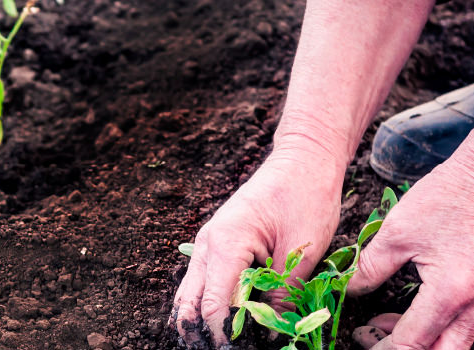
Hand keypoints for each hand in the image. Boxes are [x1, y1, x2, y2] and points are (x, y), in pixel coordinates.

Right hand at [170, 144, 345, 348]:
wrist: (303, 159)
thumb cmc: (306, 197)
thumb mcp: (301, 252)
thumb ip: (282, 295)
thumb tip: (271, 331)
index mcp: (226, 244)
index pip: (214, 305)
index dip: (224, 336)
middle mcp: (208, 243)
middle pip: (190, 301)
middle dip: (201, 331)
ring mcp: (210, 241)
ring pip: (192, 290)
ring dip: (201, 318)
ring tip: (219, 341)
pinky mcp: (219, 242)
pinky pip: (205, 278)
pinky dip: (209, 300)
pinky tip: (225, 317)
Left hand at [348, 147, 473, 349]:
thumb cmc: (446, 199)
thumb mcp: (398, 232)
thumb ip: (371, 268)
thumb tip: (348, 290)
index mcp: (451, 292)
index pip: (413, 341)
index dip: (381, 348)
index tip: (359, 340)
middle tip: (373, 340)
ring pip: (457, 345)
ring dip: (423, 343)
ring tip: (384, 326)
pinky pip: (467, 327)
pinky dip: (439, 330)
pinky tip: (410, 315)